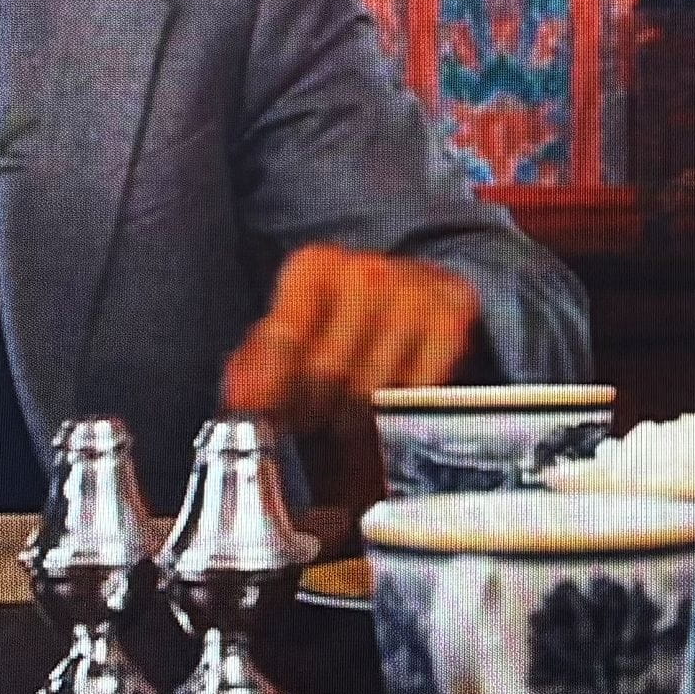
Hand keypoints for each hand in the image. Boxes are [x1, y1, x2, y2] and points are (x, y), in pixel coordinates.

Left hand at [221, 245, 482, 432]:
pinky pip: (416, 392)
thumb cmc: (338, 328)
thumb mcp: (290, 336)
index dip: (271, 394)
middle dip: (311, 412)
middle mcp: (366, 271)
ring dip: (353, 422)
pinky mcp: (453, 317)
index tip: (267, 421)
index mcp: (315, 266)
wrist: (411, 305)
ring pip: (372, 389)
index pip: (283, 342)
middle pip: (327, 372)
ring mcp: (415, 292)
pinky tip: (384, 409)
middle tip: (309, 427)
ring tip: (342, 422)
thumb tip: (241, 403)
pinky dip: (397, 413)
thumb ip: (256, 368)